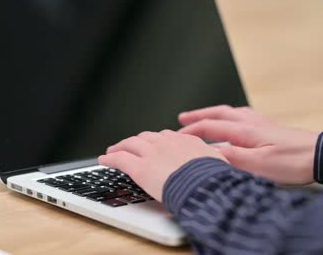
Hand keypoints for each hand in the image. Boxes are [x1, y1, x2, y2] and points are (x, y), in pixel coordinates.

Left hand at [98, 130, 227, 201]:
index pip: (167, 136)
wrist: (205, 186)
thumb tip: (219, 162)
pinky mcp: (139, 167)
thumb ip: (212, 160)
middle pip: (146, 137)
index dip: (157, 140)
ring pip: (130, 144)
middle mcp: (166, 143)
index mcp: (186, 141)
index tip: (154, 144)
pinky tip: (104, 160)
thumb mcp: (219, 164)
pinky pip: (120, 159)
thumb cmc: (215, 179)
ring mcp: (151, 153)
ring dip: (120, 146)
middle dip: (136, 141)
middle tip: (130, 145)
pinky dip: (110, 158)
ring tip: (113, 150)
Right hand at [179, 105, 318, 184]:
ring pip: (231, 114)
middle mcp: (251, 123)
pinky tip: (236, 125)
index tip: (176, 135)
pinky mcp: (271, 129)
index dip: (190, 131)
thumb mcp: (258, 165)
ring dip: (214, 114)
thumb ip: (232, 157)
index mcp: (245, 131)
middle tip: (182, 117)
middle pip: (218, 114)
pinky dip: (231, 118)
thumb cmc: (295, 161)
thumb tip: (208, 153)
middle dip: (198, 116)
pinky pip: (243, 118)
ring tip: (205, 117)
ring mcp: (262, 124)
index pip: (210, 127)